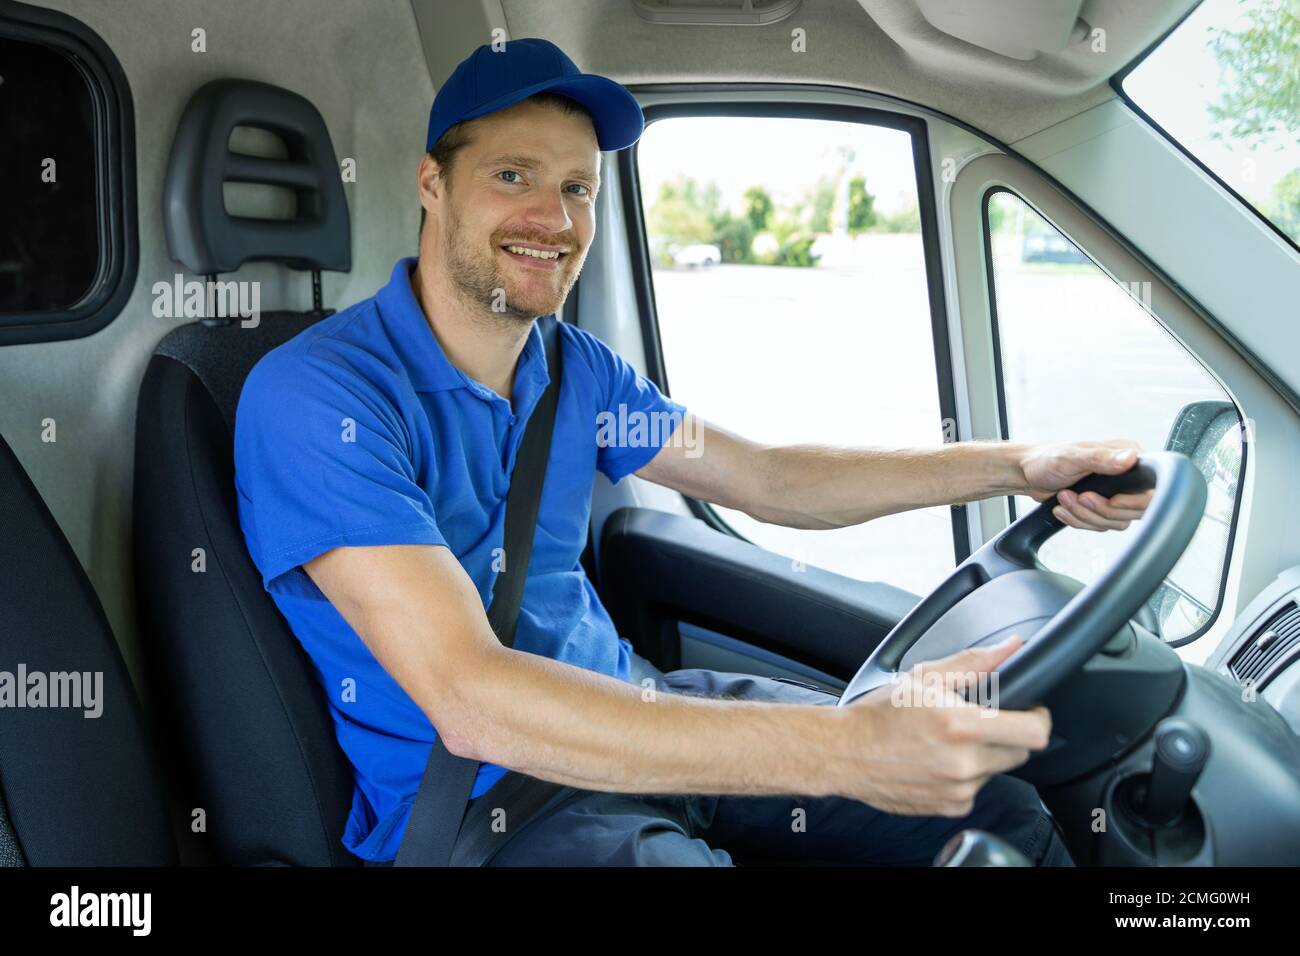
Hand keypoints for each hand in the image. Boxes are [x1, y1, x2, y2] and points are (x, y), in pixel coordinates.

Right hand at [838, 637, 1051, 816]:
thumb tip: (1012, 648)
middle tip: (978, 721)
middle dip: (1007, 734)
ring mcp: (959, 789)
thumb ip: (976, 662)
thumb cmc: (880, 713)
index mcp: (962, 725)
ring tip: (948, 741)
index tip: (1028, 710)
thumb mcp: (925, 677)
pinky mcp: (952, 807)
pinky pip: (976, 789)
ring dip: (983, 755)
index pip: (1035, 732)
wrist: (845, 752)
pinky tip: (938, 761)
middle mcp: (964, 762)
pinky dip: (965, 775)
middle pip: (1020, 752)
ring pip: (996, 770)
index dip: (1038, 717)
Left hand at [1019, 440, 1152, 531]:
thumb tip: (1130, 457)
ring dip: (1085, 515)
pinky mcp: (1102, 508)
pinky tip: (1063, 507)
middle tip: (1080, 496)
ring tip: (1065, 497)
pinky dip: (1078, 520)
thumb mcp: (1073, 456)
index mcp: (1127, 457)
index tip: (1111, 501)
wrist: (1028, 474)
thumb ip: (1101, 458)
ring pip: (1115, 522)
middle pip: (1134, 512)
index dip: (1134, 501)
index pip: (1151, 488)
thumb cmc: (1047, 458)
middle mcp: (1126, 476)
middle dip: (1101, 509)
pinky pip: (1100, 526)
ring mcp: (1115, 494)